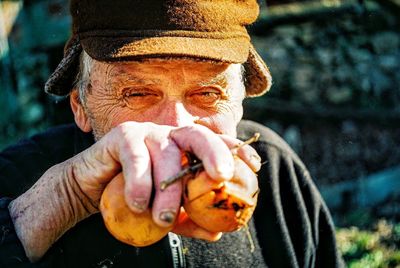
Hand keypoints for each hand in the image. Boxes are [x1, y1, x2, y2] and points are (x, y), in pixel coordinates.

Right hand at [9, 122, 260, 260]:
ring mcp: (147, 132)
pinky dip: (139, 183)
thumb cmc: (133, 198)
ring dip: (167, 189)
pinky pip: (136, 157)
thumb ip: (190, 219)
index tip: (254, 166)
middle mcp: (170, 135)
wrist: (91, 191)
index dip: (237, 150)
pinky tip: (137, 205)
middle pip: (198, 134)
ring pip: (166, 153)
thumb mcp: (165, 212)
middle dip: (214, 152)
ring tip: (163, 218)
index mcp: (185, 149)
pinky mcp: (123, 136)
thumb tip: (218, 232)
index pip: (216, 143)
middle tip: (221, 176)